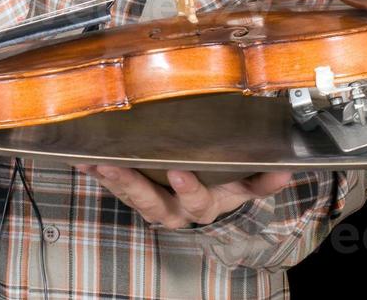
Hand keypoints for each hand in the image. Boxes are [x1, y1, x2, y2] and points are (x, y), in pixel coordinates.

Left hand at [75, 165, 294, 229]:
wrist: (201, 197)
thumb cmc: (223, 183)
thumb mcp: (245, 183)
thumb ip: (262, 178)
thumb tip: (285, 170)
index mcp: (207, 203)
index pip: (203, 200)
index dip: (192, 189)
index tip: (180, 172)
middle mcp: (177, 209)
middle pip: (157, 205)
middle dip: (138, 187)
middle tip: (120, 167)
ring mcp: (153, 202)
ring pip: (131, 196)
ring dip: (113, 179)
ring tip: (98, 162)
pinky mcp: (132, 192)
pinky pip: (113, 185)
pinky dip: (97, 171)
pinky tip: (82, 158)